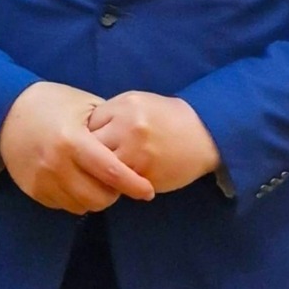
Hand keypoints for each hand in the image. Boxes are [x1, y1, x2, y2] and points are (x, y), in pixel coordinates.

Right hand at [0, 82, 154, 214]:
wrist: (7, 112)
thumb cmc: (53, 103)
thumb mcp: (84, 105)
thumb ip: (108, 125)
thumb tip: (135, 143)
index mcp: (73, 140)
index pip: (110, 171)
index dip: (133, 184)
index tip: (148, 191)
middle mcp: (57, 164)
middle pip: (98, 197)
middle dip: (115, 193)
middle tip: (120, 181)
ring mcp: (43, 180)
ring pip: (82, 206)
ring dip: (96, 197)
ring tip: (98, 180)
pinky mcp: (33, 190)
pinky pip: (64, 206)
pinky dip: (77, 198)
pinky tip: (78, 181)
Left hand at [88, 91, 220, 193]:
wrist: (203, 132)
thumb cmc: (167, 117)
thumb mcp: (139, 103)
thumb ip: (113, 113)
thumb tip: (85, 130)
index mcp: (125, 105)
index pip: (89, 122)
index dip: (88, 133)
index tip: (91, 140)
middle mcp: (128, 126)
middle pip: (91, 145)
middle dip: (89, 155)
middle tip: (91, 160)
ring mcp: (136, 152)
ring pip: (101, 168)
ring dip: (100, 173)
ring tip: (103, 173)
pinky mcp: (144, 175)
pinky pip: (118, 183)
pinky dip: (116, 184)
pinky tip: (120, 181)